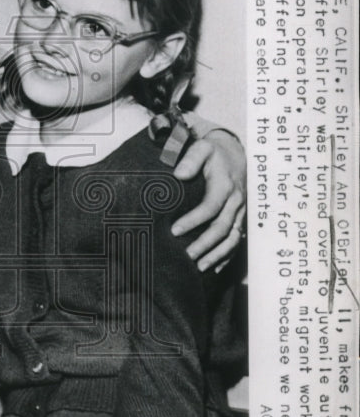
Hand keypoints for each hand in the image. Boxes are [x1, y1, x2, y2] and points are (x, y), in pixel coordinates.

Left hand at [171, 131, 245, 271]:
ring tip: (200, 267)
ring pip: (232, 238)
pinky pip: (237, 240)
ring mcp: (241, 211)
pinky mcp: (241, 218)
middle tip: (186, 255)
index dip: (193, 220)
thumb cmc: (213, 153)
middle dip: (204, 244)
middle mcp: (236, 201)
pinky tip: (216, 268)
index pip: (210, 207)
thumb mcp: (202, 148)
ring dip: (217, 254)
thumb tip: (179, 174)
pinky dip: (228, 256)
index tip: (174, 230)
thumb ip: (191, 159)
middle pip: (222, 227)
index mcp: (225, 186)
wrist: (235, 154)